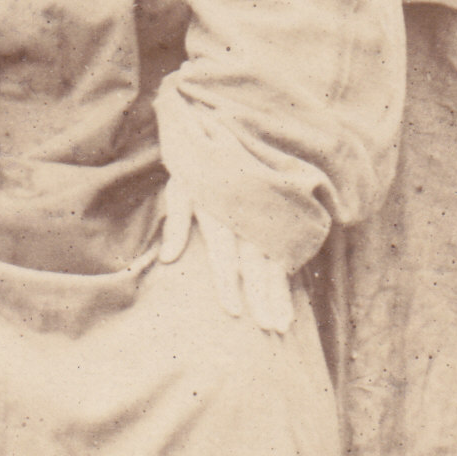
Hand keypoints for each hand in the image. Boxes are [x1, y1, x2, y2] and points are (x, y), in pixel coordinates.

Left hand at [158, 176, 296, 332]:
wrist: (223, 126)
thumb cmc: (196, 163)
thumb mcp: (181, 186)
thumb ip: (176, 222)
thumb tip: (166, 260)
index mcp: (220, 210)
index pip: (225, 254)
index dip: (228, 283)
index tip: (234, 312)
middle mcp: (247, 216)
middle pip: (256, 264)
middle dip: (263, 298)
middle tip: (271, 329)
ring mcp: (266, 216)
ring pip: (275, 261)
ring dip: (279, 294)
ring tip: (282, 325)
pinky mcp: (279, 215)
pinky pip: (285, 250)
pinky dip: (288, 278)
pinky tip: (290, 303)